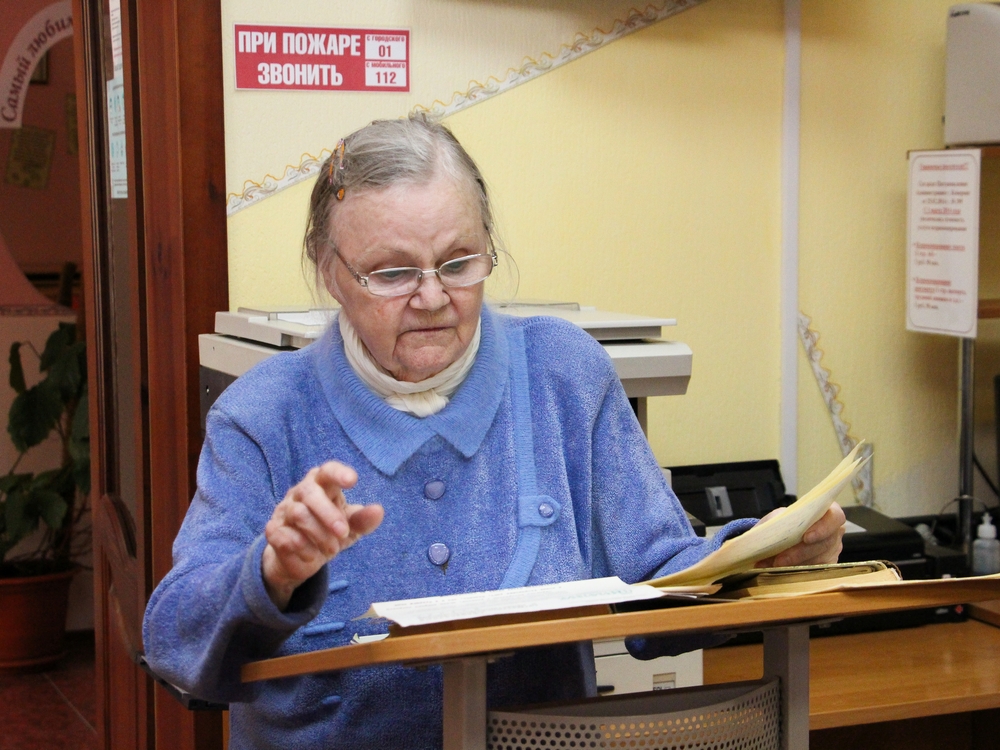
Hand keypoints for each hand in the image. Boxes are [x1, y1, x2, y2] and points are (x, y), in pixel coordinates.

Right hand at [261, 461, 383, 609]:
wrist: (304, 558)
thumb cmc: (332, 533)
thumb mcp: (351, 528)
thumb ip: (363, 520)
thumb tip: (378, 511)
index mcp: (322, 485)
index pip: (328, 471)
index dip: (339, 473)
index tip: (353, 481)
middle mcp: (301, 492)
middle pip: (310, 493)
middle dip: (328, 514)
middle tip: (343, 533)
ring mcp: (284, 510)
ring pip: (299, 515)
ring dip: (319, 535)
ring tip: (332, 550)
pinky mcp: (273, 530)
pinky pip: (284, 535)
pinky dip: (302, 547)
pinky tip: (311, 555)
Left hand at [755, 502, 845, 567]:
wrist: (779, 537)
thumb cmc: (784, 523)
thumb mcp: (779, 516)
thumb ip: (778, 520)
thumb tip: (772, 530)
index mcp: (827, 513)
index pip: (835, 517)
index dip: (823, 527)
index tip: (806, 537)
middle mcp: (834, 532)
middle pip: (825, 543)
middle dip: (801, 552)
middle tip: (780, 559)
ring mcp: (833, 549)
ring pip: (820, 559)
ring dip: (796, 563)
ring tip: (776, 564)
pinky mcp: (828, 565)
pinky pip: (816, 570)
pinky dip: (798, 570)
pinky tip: (783, 569)